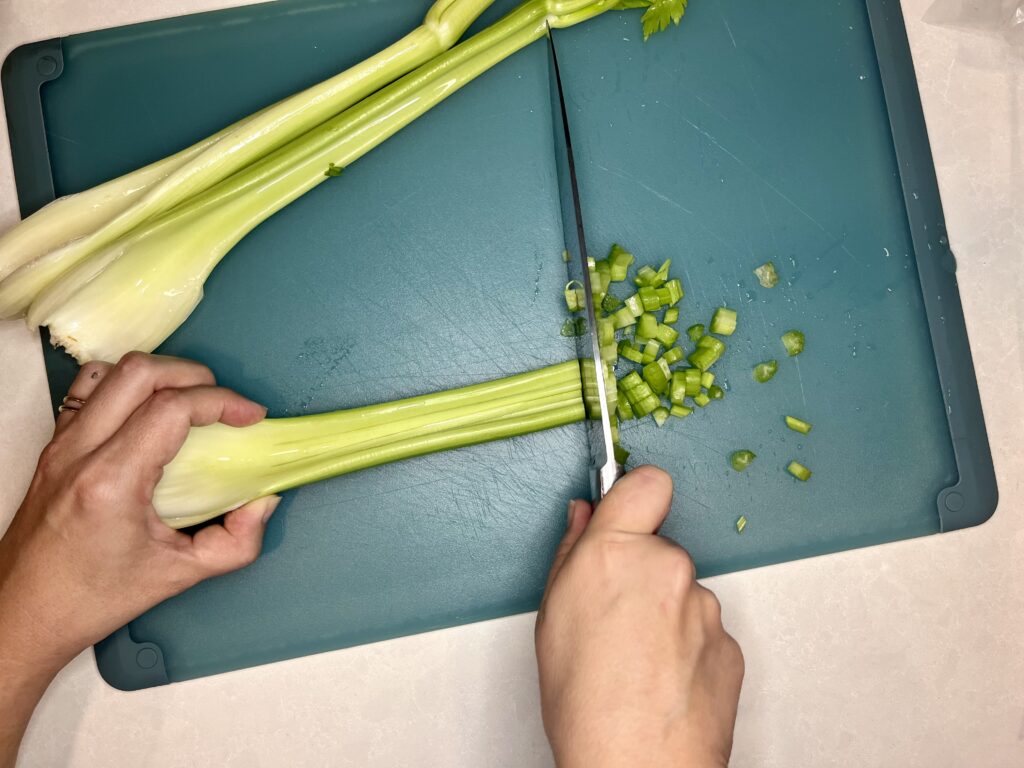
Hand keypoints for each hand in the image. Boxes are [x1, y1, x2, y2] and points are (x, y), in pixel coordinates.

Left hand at [0, 352, 277, 766]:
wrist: (26, 613)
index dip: (222, 401)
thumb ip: (236, 543)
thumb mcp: (179, 576)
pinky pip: (88, 390)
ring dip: (159, 376)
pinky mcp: (53, 446)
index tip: (251, 417)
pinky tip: (147, 410)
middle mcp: (79, 452)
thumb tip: (263, 502)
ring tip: (189, 402)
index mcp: (111, 481)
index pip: (171, 408)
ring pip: (111, 372)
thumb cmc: (93, 598)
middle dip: (195, 376)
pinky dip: (125, 386)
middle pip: (140, 372)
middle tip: (224, 405)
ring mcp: (61, 445)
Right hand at [535, 466, 743, 767]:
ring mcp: (705, 606)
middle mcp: (669, 568)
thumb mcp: (552, 617)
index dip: (636, 494)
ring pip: (682, 591)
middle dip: (641, 570)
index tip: (627, 509)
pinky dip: (686, 646)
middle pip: (660, 545)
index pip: (647, 481)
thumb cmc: (586, 704)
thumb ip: (572, 552)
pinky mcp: (729, 642)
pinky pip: (702, 628)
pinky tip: (661, 678)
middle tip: (614, 616)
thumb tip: (584, 517)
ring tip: (635, 659)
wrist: (637, 767)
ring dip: (664, 612)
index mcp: (618, 551)